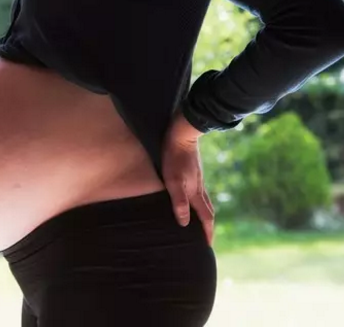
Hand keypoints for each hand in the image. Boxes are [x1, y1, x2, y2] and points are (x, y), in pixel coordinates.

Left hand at [161, 109, 214, 245]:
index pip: (205, 217)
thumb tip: (185, 224)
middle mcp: (200, 187)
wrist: (181, 134)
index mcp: (196, 192)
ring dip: (202, 213)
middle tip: (205, 238)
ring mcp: (197, 178)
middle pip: (207, 210)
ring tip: (197, 222)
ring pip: (203, 200)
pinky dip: (197, 201)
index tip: (208, 246)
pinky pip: (198, 192)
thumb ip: (179, 202)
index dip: (207, 232)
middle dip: (207, 225)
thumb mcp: (173, 181)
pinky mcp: (192, 171)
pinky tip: (189, 199)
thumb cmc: (174, 158)